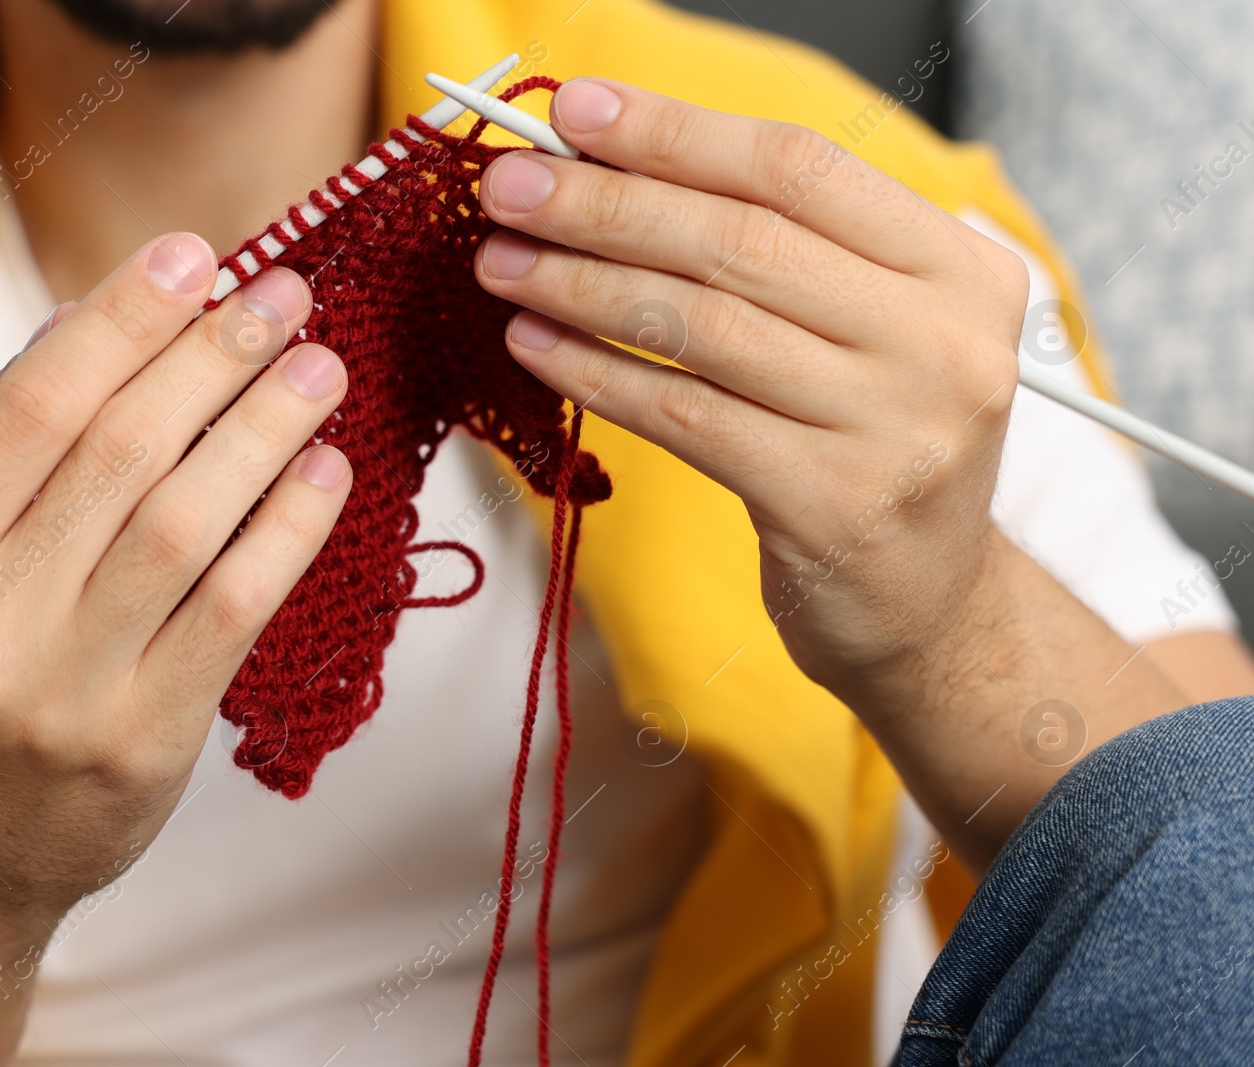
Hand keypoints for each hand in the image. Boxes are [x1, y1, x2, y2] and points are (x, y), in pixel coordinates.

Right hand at [0, 235, 349, 934]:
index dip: (123, 321)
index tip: (194, 255)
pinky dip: (289, 528)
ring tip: (319, 366)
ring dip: (265, 429)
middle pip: (122, 454)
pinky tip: (324, 470)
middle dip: (215, 357)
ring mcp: (66, 692)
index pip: (32, 410)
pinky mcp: (145, 739)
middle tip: (285, 295)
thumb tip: (89, 320)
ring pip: (189, 524)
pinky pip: (236, 609)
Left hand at [473, 78, 1027, 690]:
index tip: (575, 112)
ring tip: (502, 265)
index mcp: (959, 269)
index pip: (799, 168)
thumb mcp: (869, 329)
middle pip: (741, 241)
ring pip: (702, 326)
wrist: (927, 603)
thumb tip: (613, 164)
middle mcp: (945, 342)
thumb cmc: (873, 446)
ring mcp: (895, 428)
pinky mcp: (831, 503)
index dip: (675, 133)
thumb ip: (779, 250)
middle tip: (508, 190)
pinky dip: (597, 374)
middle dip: (605, 204)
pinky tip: (537, 347)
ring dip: (581, 286)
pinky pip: (683, 416)